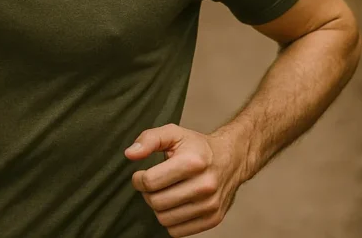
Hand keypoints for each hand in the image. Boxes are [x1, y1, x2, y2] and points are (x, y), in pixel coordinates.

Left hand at [124, 124, 246, 236]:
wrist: (231, 159)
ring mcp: (210, 205)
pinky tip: (174, 205)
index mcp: (193, 162)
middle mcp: (204, 185)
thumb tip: (130, 153)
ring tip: (164, 193)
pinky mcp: (213, 219)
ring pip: (165, 219)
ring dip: (158, 208)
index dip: (138, 179)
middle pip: (156, 202)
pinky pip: (178, 231)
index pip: (150, 182)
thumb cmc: (198, 147)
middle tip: (153, 185)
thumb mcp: (173, 133)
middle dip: (148, 193)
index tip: (141, 176)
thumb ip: (149, 139)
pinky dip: (171, 220)